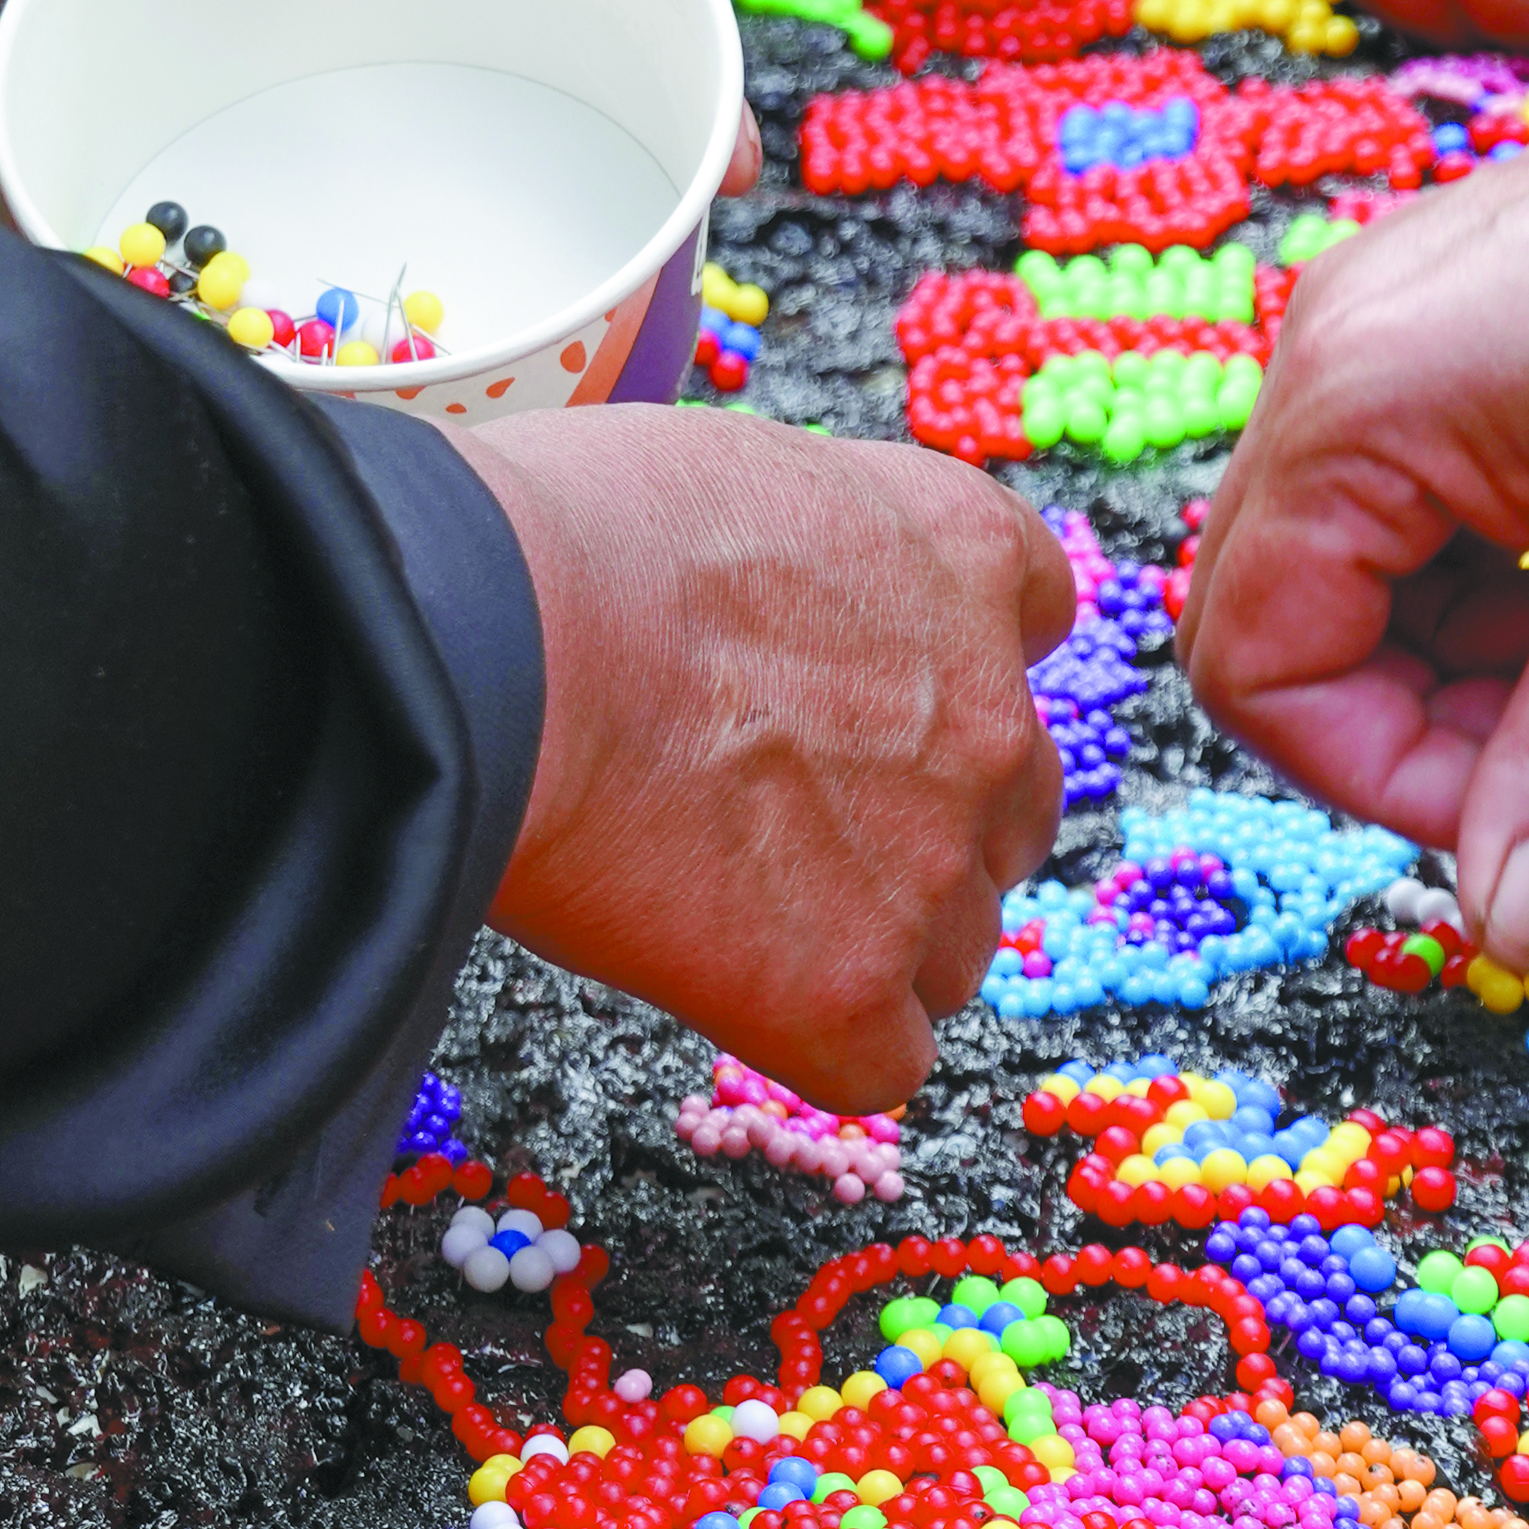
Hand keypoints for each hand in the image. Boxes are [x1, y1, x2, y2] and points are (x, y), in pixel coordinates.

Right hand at [468, 414, 1070, 1106]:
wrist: (493, 638)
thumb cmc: (566, 535)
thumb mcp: (743, 470)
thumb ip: (813, 555)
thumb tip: (771, 605)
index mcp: (965, 553)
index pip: (1035, 617)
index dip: (952, 666)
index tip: (882, 688)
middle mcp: (989, 712)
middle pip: (1010, 805)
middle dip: (926, 823)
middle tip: (791, 822)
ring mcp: (933, 862)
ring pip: (954, 945)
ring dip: (871, 940)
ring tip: (732, 908)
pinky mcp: (852, 989)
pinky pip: (883, 1057)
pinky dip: (820, 1041)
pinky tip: (730, 992)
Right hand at [1179, 45, 1528, 971]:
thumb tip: (1508, 934)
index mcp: (1351, 410)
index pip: (1256, 672)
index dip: (1383, 777)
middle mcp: (1325, 354)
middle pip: (1275, 618)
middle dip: (1413, 711)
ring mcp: (1373, 324)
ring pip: (1345, 564)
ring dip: (1459, 640)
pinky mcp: (1432, 314)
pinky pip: (1398, 488)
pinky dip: (1481, 561)